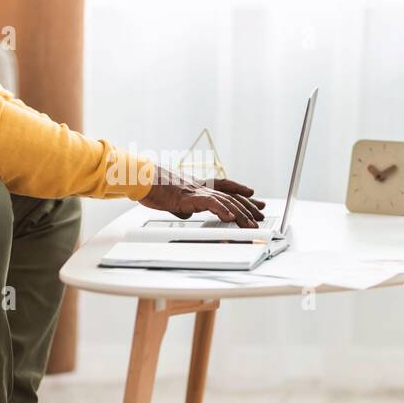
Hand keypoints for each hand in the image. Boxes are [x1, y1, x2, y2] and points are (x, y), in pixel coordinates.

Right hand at [140, 168, 265, 227]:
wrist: (141, 179)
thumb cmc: (153, 188)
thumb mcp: (172, 199)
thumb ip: (183, 205)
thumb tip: (186, 213)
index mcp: (198, 185)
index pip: (226, 187)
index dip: (241, 192)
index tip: (254, 196)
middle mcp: (201, 186)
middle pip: (231, 196)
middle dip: (248, 206)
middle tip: (261, 214)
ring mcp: (196, 190)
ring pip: (225, 201)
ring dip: (240, 213)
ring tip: (251, 224)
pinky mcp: (188, 196)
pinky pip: (209, 203)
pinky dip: (221, 210)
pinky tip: (230, 218)